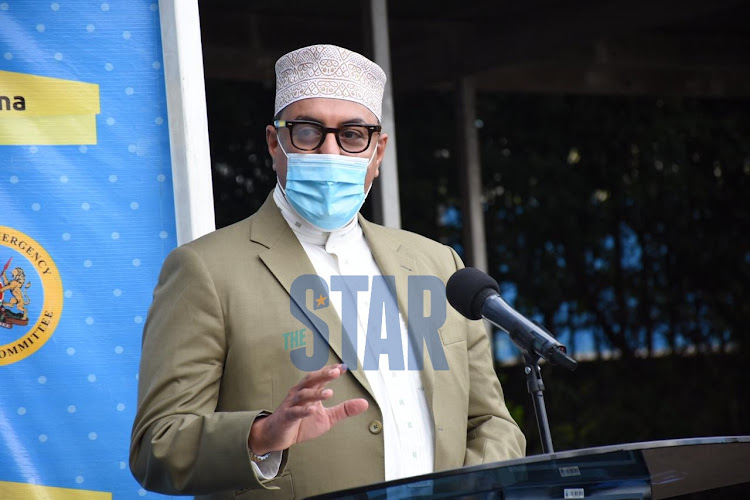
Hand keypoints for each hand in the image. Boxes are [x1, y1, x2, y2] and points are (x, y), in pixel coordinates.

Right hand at [248, 364, 367, 454]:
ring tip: (329, 392)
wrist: (277, 436)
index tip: (344, 366)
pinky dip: (303, 410)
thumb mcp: (327, 418)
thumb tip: (365, 403)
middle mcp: (300, 394)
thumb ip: (344, 410)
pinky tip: (311, 409)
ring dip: (316, 393)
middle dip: (323, 374)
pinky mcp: (286, 417)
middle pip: (311, 380)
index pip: (321, 377)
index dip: (331, 371)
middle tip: (336, 371)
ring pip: (303, 395)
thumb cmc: (302, 423)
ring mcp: (292, 405)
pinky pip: (294, 412)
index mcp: (310, 391)